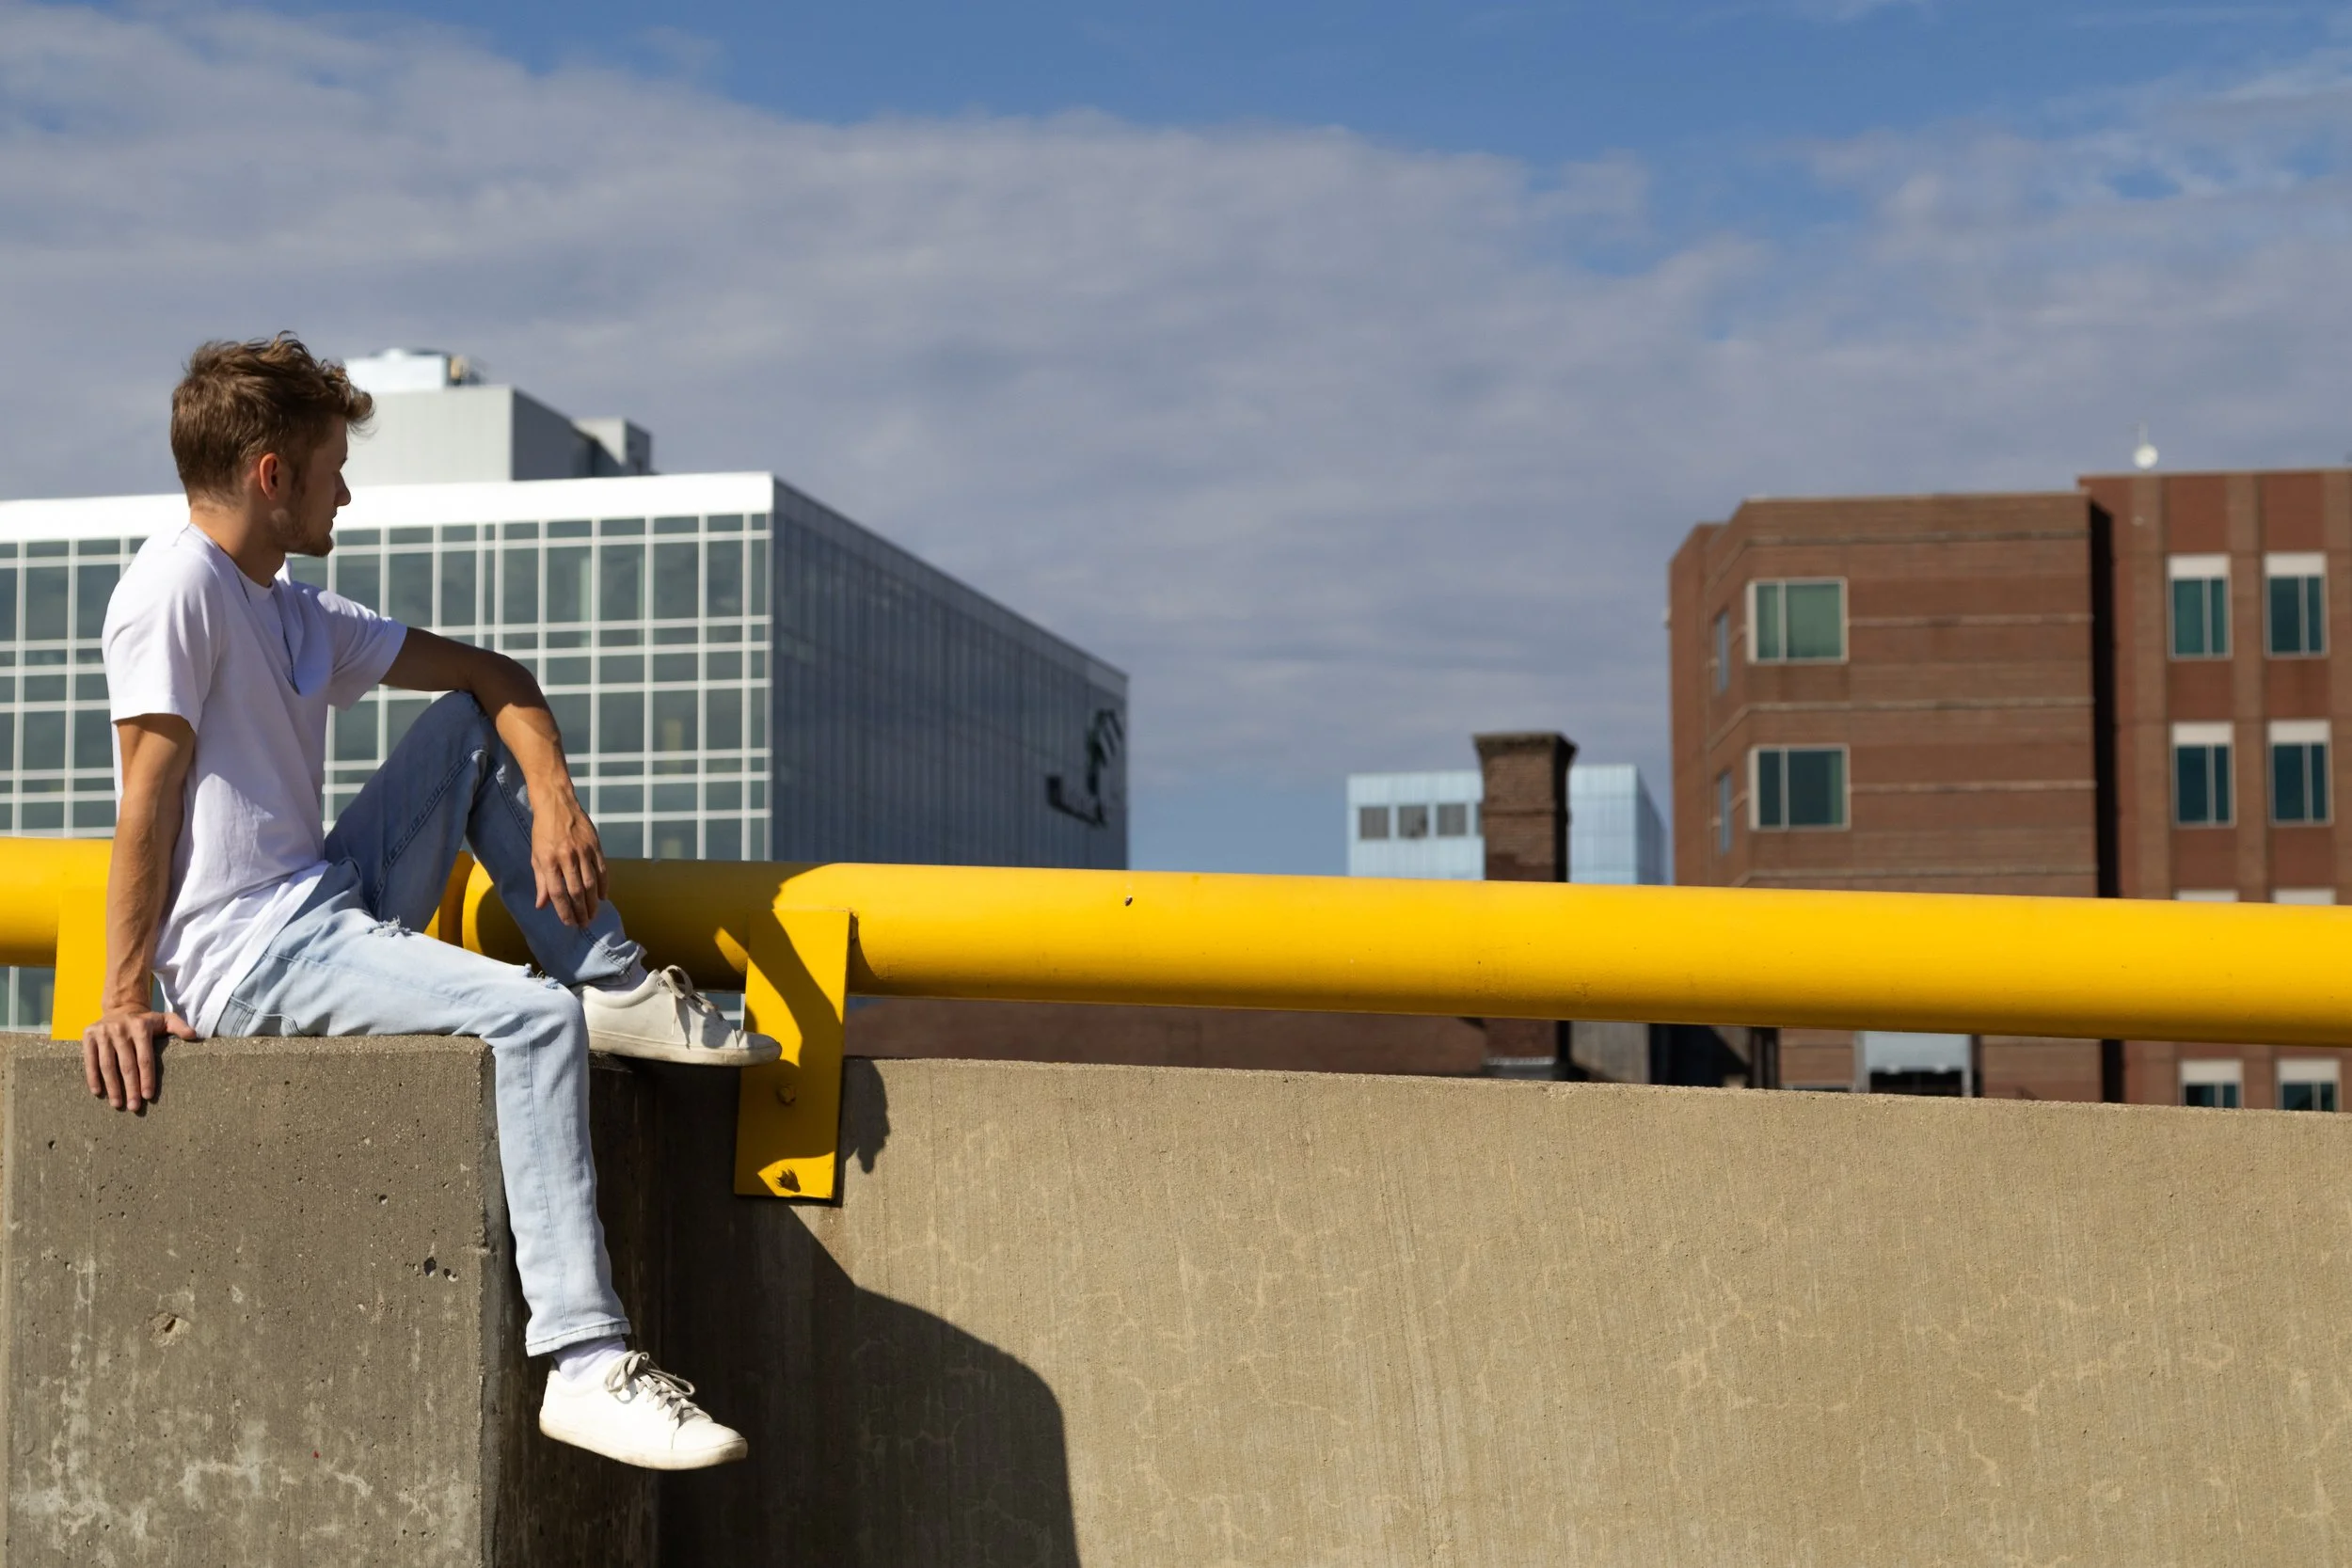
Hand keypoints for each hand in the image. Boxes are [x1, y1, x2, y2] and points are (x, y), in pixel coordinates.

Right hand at [82, 1007, 197, 1111]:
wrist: (121, 1008)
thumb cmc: (146, 1021)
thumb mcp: (165, 1019)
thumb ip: (179, 1026)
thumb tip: (194, 1036)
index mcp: (141, 1027)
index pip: (145, 1058)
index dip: (146, 1078)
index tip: (148, 1096)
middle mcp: (120, 1029)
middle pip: (126, 1065)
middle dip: (130, 1088)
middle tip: (134, 1107)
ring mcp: (103, 1033)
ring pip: (107, 1065)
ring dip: (112, 1087)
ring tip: (117, 1104)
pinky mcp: (88, 1036)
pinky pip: (90, 1060)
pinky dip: (93, 1077)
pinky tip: (98, 1092)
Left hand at [532, 790, 608, 928]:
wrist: (557, 803)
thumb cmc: (543, 831)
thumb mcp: (536, 855)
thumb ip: (541, 881)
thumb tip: (541, 905)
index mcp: (549, 860)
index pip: (558, 892)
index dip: (564, 910)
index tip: (569, 923)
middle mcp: (567, 857)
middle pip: (576, 891)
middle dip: (581, 911)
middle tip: (584, 924)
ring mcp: (583, 851)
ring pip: (591, 883)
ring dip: (593, 902)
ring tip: (593, 915)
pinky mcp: (595, 845)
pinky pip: (602, 870)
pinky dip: (603, 885)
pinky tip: (602, 897)